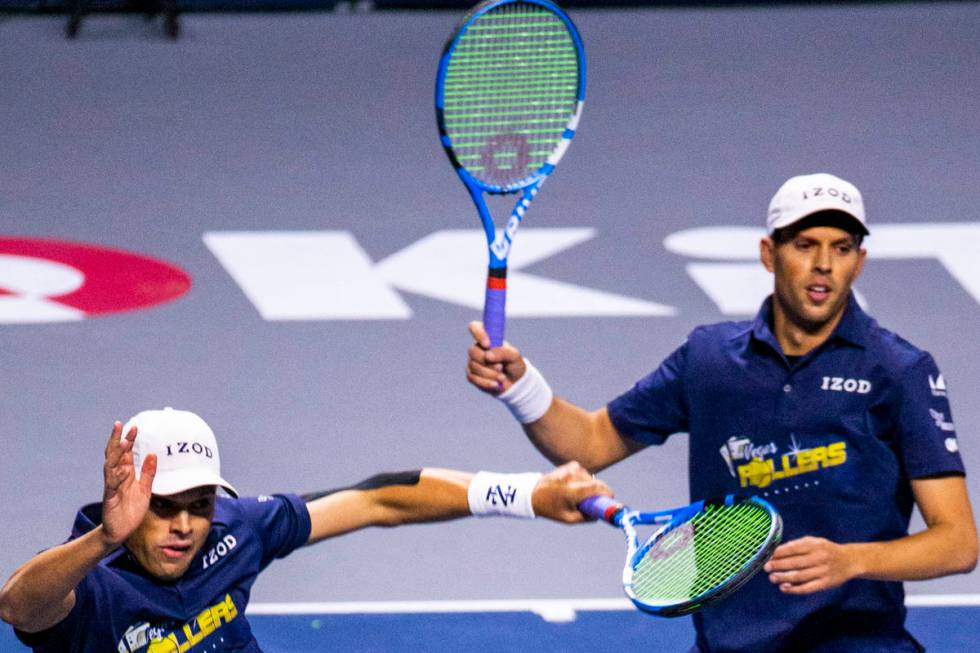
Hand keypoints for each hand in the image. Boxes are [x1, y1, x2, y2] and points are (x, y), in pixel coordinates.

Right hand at [101, 421, 156, 546]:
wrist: (120, 531)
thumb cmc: (131, 510)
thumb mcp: (144, 489)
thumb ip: (148, 473)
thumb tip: (152, 454)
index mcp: (125, 474)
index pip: (125, 453)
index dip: (128, 440)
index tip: (135, 427)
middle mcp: (116, 477)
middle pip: (114, 455)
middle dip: (118, 440)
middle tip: (121, 425)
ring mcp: (112, 487)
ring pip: (111, 467)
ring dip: (118, 454)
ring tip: (125, 442)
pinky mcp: (110, 498)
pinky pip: (113, 486)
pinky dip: (118, 477)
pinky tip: (124, 469)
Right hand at [466, 321, 526, 394]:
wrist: (515, 383)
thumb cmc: (514, 364)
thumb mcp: (514, 356)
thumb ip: (502, 352)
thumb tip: (487, 355)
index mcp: (487, 337)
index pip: (475, 327)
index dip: (478, 334)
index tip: (488, 345)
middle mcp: (478, 348)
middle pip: (472, 351)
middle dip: (487, 362)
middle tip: (500, 367)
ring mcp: (473, 361)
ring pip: (473, 366)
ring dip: (490, 374)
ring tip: (502, 377)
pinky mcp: (472, 375)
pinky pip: (472, 378)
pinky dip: (486, 383)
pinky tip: (496, 384)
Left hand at [531, 461, 612, 522]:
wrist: (533, 493)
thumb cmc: (551, 508)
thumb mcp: (569, 519)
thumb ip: (587, 517)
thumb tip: (601, 514)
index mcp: (573, 491)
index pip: (599, 488)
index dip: (608, 495)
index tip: (612, 501)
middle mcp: (574, 477)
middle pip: (598, 484)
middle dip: (601, 493)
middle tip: (596, 503)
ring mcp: (572, 469)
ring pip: (592, 479)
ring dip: (591, 487)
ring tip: (579, 496)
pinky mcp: (572, 465)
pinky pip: (586, 474)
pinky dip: (584, 481)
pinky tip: (574, 487)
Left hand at [764, 536, 858, 593]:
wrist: (850, 561)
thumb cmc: (826, 550)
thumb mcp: (815, 541)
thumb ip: (798, 544)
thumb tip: (778, 550)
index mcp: (815, 546)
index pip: (794, 549)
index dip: (779, 553)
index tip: (768, 555)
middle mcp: (819, 558)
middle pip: (795, 563)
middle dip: (778, 565)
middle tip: (766, 567)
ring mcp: (823, 572)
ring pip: (800, 576)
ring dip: (784, 577)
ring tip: (772, 577)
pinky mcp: (825, 584)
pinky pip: (808, 588)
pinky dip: (795, 589)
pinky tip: (784, 588)